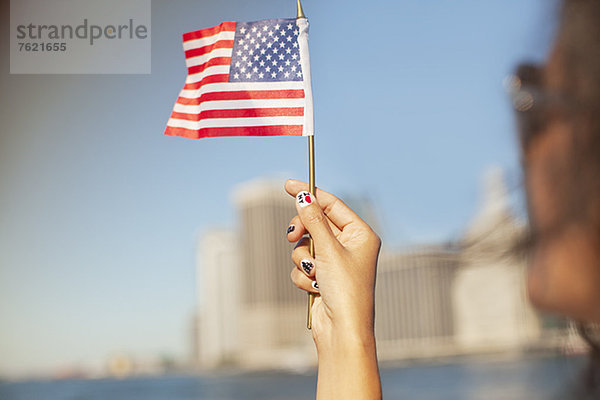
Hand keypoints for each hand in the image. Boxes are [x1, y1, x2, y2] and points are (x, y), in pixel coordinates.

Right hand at [285, 179, 380, 343]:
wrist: (341, 330)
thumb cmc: (346, 289)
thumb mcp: (328, 250)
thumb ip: (313, 221)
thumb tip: (303, 196)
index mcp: (360, 234)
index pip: (332, 204)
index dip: (311, 194)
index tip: (289, 185)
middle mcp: (349, 245)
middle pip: (315, 223)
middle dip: (302, 231)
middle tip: (292, 235)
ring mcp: (334, 261)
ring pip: (304, 245)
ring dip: (303, 259)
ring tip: (313, 272)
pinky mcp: (322, 276)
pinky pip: (302, 264)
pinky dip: (303, 275)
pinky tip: (315, 288)